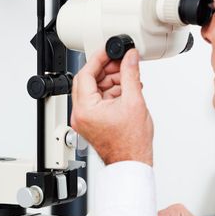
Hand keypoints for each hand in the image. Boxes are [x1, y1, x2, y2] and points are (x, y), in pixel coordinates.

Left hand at [71, 48, 153, 165]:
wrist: (131, 164)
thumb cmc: (131, 143)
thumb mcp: (134, 101)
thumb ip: (130, 74)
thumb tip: (129, 57)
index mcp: (85, 109)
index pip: (86, 74)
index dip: (98, 59)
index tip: (108, 50)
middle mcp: (80, 115)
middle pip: (88, 81)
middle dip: (106, 70)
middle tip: (121, 62)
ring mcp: (84, 120)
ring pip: (93, 90)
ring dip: (110, 81)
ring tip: (128, 78)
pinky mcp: (91, 123)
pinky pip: (97, 101)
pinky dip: (110, 93)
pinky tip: (125, 89)